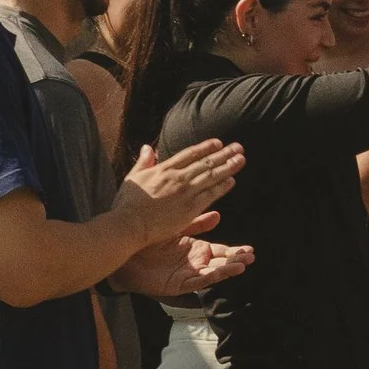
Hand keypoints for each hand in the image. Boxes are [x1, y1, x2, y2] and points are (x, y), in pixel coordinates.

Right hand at [114, 138, 244, 252]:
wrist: (129, 225)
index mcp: (164, 169)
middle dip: (224, 154)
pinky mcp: (189, 209)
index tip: (219, 143)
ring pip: (211, 176)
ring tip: (241, 159)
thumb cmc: (127, 204)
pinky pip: (210, 195)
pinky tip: (232, 181)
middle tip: (239, 147)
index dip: (206, 148)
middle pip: (205, 162)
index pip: (190, 154)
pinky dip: (222, 187)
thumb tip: (148, 147)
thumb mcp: (133, 177)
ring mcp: (185, 193)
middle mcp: (177, 178)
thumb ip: (143, 162)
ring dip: (228, 166)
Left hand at [114, 229, 254, 296]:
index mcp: (196, 250)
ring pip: (213, 273)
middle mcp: (195, 263)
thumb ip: (197, 224)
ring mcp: (188, 274)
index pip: (220, 251)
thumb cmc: (149, 240)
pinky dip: (213, 277)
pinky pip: (198, 281)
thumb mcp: (177, 228)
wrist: (127, 252)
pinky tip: (224, 272)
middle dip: (236, 261)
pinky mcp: (178, 284)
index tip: (251, 249)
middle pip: (220, 263)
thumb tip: (218, 214)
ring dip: (228, 270)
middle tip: (251, 257)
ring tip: (243, 264)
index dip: (235, 251)